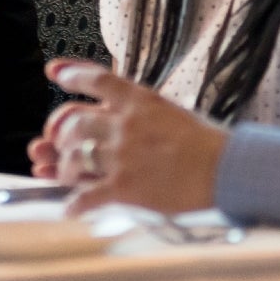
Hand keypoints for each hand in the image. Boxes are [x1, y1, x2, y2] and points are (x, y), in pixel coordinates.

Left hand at [42, 59, 228, 214]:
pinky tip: (70, 209)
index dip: (72, 73)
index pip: (97, 78)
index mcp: (139, 101)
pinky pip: (85, 196)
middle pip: (73, 122)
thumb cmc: (206, 144)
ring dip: (63, 169)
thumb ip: (141, 110)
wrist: (225, 171)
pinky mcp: (125, 187)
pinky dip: (73, 204)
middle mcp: (125, 124)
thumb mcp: (171, 112)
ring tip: (64, 175)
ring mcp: (122, 156)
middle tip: (54, 143)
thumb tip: (118, 112)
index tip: (54, 72)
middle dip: (58, 134)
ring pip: (73, 158)